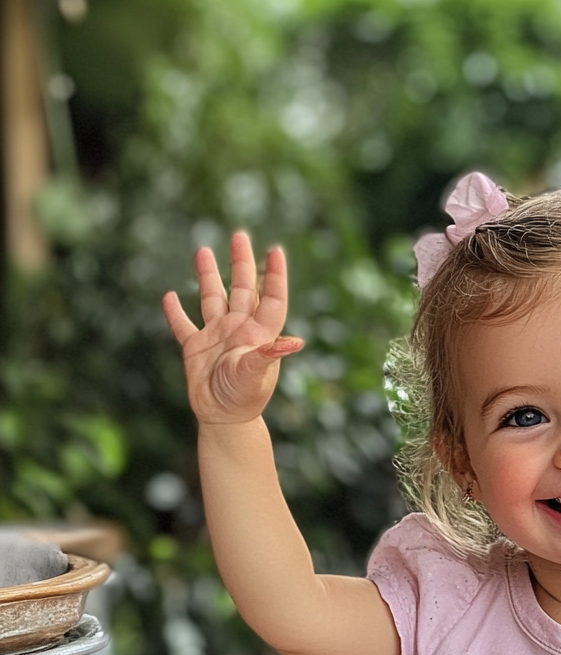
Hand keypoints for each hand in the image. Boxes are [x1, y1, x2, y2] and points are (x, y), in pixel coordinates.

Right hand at [163, 231, 302, 424]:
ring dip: (208, 276)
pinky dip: (175, 312)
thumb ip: (269, 356)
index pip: (271, 298)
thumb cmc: (244, 398)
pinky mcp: (195, 347)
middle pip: (242, 288)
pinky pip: (183, 325)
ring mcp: (216, 336)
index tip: (276, 251)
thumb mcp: (256, 374)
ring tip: (204, 250)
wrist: (223, 418)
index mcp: (259, 333)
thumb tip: (296, 343)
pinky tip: (169, 296)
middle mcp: (239, 329)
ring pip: (212, 298)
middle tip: (239, 235)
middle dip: (241, 262)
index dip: (275, 275)